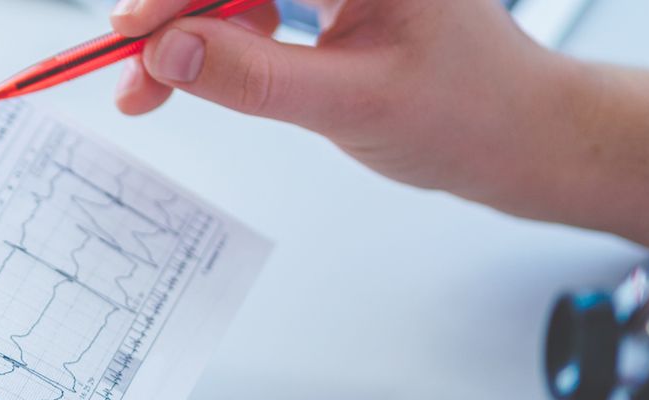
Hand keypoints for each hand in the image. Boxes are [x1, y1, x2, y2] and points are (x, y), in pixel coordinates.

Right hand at [109, 0, 648, 244]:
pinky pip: (248, 0)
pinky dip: (211, 38)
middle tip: (123, 65)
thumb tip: (169, 52)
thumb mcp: (353, 103)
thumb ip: (253, 78)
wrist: (524, 137)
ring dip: (182, 30)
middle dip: (170, 13)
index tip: (128, 34)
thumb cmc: (473, 115)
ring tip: (146, 87)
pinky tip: (187, 75)